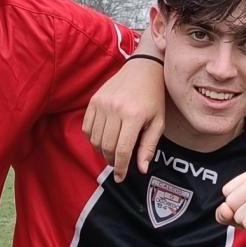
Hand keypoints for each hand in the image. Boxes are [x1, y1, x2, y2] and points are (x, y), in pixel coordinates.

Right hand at [82, 58, 165, 180]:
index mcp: (134, 116)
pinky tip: (103, 138)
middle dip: (111, 161)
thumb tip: (142, 169)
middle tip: (118, 164)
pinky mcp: (94, 100)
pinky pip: (87, 127)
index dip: (121, 168)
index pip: (123, 150)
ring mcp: (102, 103)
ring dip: (101, 151)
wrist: (143, 69)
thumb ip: (149, 146)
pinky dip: (93, 138)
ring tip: (112, 151)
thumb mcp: (158, 122)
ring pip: (94, 139)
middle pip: (106, 146)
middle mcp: (115, 109)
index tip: (121, 177)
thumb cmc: (153, 97)